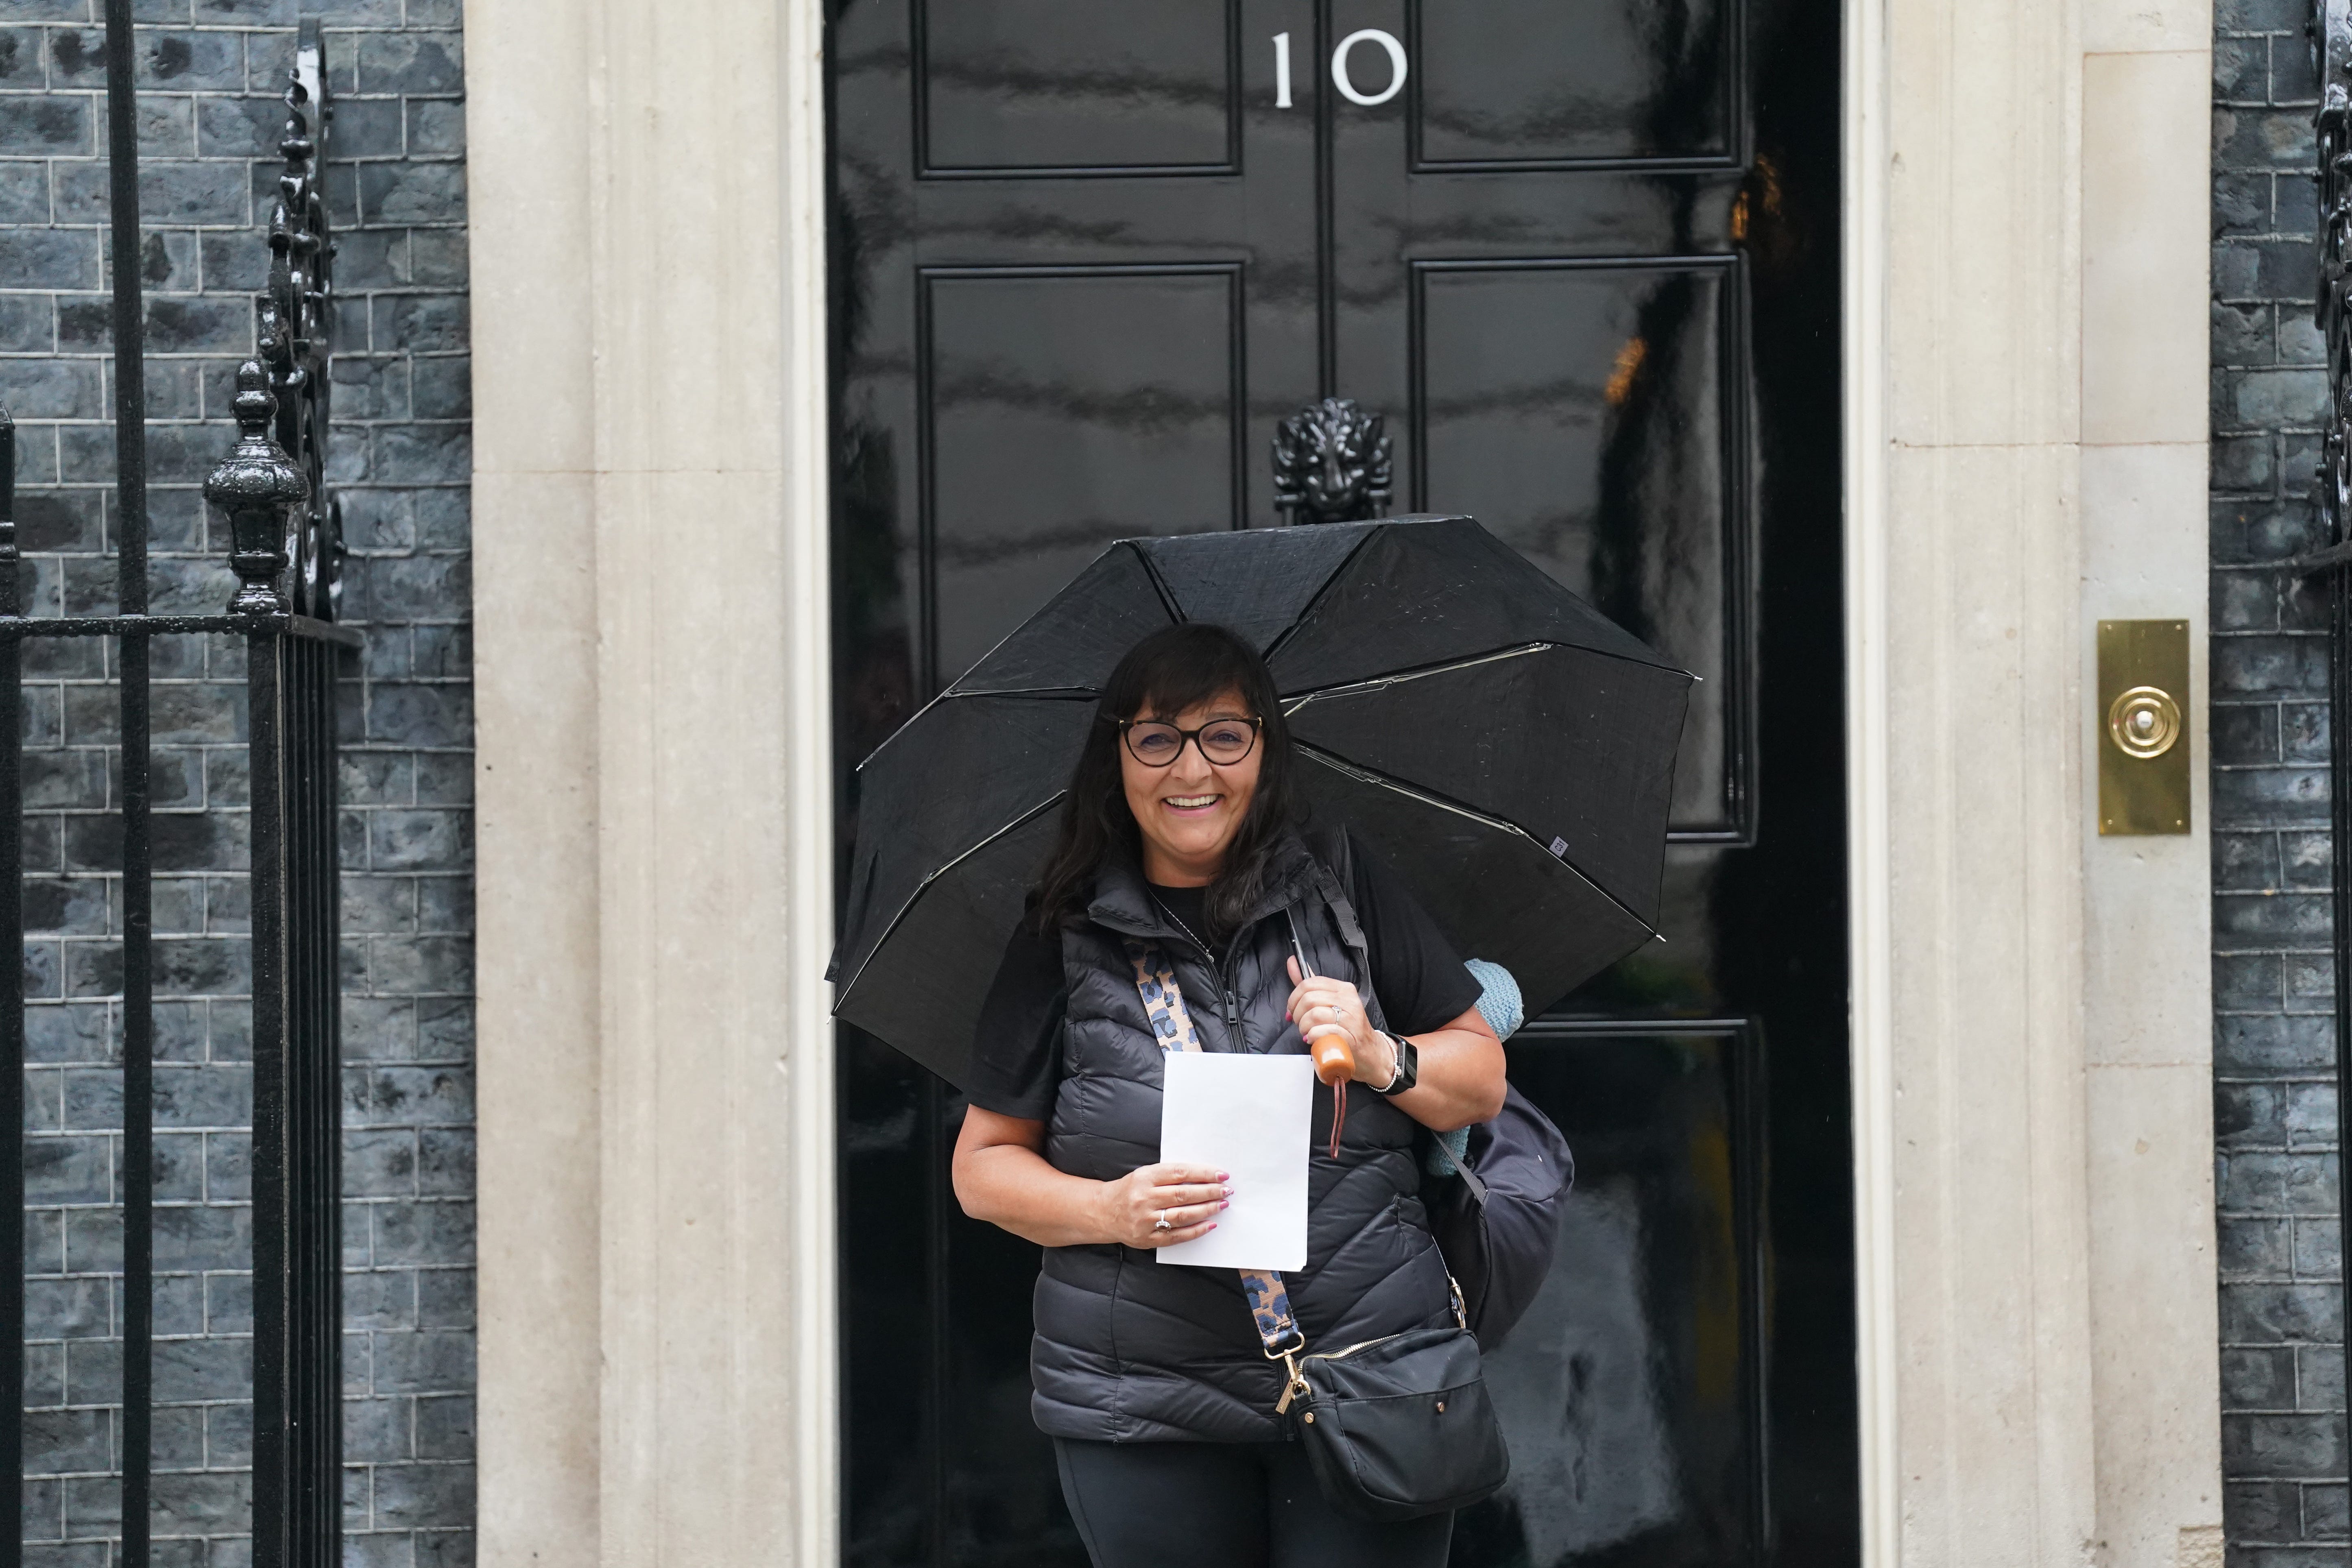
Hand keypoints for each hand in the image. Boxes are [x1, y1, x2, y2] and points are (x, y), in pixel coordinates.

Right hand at [1096, 1162, 1229, 1247]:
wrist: (1103, 1212)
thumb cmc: (1129, 1190)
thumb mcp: (1144, 1175)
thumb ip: (1169, 1175)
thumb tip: (1203, 1177)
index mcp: (1144, 1178)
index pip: (1180, 1173)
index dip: (1203, 1173)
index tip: (1221, 1175)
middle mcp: (1144, 1199)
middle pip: (1184, 1195)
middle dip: (1209, 1192)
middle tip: (1227, 1190)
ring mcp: (1146, 1221)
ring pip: (1183, 1215)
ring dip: (1206, 1210)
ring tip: (1222, 1204)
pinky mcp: (1148, 1239)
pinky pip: (1177, 1235)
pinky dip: (1196, 1230)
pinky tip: (1210, 1224)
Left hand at [1284, 957, 1394, 1086]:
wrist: (1369, 1052)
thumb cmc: (1346, 1027)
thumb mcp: (1329, 1003)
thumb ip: (1309, 984)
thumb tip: (1292, 962)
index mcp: (1343, 988)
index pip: (1310, 983)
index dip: (1293, 998)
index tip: (1291, 1010)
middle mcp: (1349, 1000)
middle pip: (1309, 999)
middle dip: (1297, 1015)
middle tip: (1300, 1025)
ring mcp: (1352, 1018)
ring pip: (1315, 1015)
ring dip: (1304, 1027)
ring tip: (1307, 1033)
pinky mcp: (1351, 1037)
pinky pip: (1324, 1031)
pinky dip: (1313, 1036)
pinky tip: (1313, 1040)